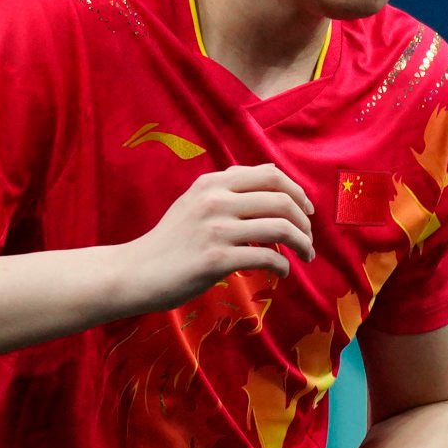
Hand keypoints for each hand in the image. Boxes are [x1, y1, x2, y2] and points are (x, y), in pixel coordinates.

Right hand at [118, 164, 313, 313]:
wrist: (138, 270)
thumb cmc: (172, 240)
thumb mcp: (195, 202)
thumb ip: (229, 190)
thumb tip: (273, 180)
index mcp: (213, 182)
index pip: (271, 175)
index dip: (298, 192)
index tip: (307, 212)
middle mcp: (216, 200)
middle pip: (282, 201)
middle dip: (305, 223)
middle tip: (309, 241)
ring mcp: (216, 229)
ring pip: (281, 228)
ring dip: (302, 244)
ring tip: (305, 256)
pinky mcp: (217, 259)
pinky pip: (268, 258)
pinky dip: (283, 266)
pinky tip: (282, 273)